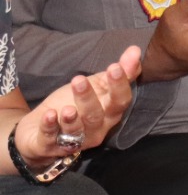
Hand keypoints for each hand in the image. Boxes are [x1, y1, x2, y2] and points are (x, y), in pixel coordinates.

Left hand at [12, 46, 141, 168]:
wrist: (45, 129)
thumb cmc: (77, 104)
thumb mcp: (98, 86)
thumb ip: (119, 71)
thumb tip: (135, 49)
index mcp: (110, 113)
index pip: (120, 101)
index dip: (119, 86)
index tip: (115, 67)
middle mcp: (96, 129)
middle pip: (95, 116)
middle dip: (88, 99)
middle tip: (78, 80)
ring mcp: (74, 141)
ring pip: (75, 130)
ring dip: (71, 119)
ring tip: (66, 109)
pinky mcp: (50, 145)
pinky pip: (50, 138)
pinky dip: (49, 127)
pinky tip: (49, 115)